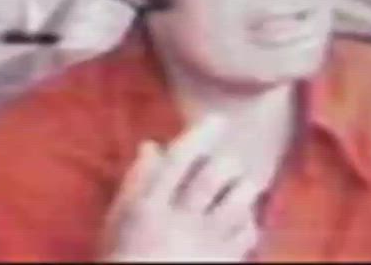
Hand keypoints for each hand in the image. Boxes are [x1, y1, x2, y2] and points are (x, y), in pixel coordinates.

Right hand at [100, 116, 261, 261]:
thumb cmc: (124, 255)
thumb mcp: (120, 218)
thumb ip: (136, 182)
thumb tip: (151, 146)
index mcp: (150, 206)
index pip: (179, 160)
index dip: (201, 135)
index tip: (218, 120)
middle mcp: (181, 221)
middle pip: (214, 177)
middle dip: (227, 164)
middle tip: (228, 165)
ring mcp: (205, 242)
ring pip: (239, 201)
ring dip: (244, 189)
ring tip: (240, 188)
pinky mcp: (225, 260)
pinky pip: (249, 232)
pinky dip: (249, 221)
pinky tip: (241, 220)